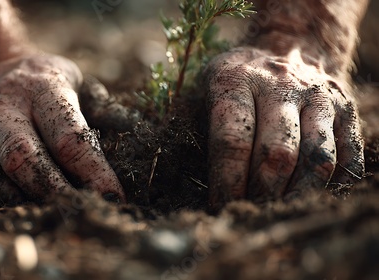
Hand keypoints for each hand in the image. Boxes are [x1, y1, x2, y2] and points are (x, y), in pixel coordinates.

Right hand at [0, 54, 125, 204]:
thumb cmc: (36, 82)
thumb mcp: (72, 80)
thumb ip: (102, 106)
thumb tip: (136, 129)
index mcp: (40, 88)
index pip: (69, 136)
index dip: (93, 171)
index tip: (113, 196)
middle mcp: (1, 107)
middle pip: (24, 159)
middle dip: (54, 193)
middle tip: (79, 212)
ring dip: (18, 203)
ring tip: (45, 212)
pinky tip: (11, 206)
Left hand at [204, 47, 363, 204]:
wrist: (288, 44)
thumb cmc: (239, 79)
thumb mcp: (210, 87)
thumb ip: (206, 126)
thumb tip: (211, 188)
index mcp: (237, 80)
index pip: (232, 141)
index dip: (227, 182)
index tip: (221, 207)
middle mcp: (282, 84)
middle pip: (278, 154)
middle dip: (262, 193)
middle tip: (250, 211)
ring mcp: (320, 96)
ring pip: (317, 159)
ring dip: (297, 194)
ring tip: (278, 208)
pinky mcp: (346, 108)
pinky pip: (349, 156)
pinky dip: (332, 185)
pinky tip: (309, 195)